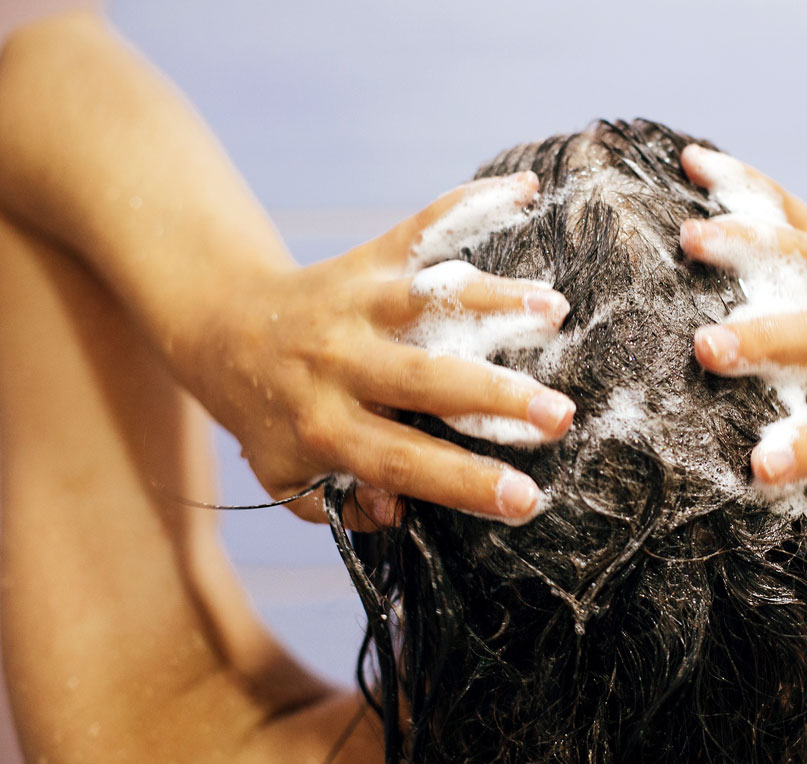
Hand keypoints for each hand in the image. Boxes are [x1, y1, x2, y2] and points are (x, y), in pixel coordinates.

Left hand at [177, 172, 574, 526]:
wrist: (224, 327)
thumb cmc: (270, 415)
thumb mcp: (287, 476)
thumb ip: (342, 505)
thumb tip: (401, 509)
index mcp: (322, 427)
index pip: (401, 460)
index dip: (464, 482)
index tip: (527, 499)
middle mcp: (340, 363)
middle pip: (423, 381)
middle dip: (495, 397)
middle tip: (560, 415)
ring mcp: (357, 303)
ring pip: (429, 301)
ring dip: (494, 301)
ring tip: (553, 311)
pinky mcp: (370, 258)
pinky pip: (423, 227)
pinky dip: (473, 204)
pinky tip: (525, 189)